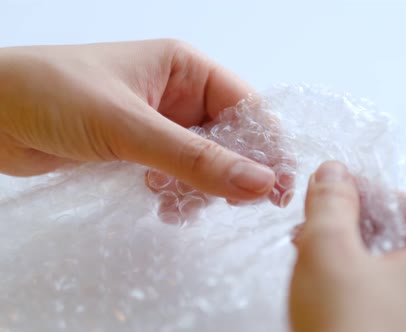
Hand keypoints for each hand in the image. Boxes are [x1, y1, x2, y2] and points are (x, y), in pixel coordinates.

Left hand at [0, 39, 275, 201]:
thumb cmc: (51, 94)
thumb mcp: (131, 126)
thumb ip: (196, 159)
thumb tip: (260, 182)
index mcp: (185, 68)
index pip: (246, 107)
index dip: (266, 147)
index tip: (278, 186)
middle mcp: (177, 94)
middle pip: (230, 138)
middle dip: (233, 172)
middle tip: (236, 205)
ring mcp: (158, 123)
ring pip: (204, 161)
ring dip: (201, 187)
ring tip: (180, 204)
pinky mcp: (138, 149)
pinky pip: (176, 175)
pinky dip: (177, 193)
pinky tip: (164, 206)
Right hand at [289, 161, 405, 331]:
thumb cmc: (349, 326)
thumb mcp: (329, 249)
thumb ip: (332, 202)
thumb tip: (333, 173)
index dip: (367, 195)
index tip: (332, 197)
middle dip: (356, 230)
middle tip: (316, 231)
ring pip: (399, 275)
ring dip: (356, 261)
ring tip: (315, 264)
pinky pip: (397, 307)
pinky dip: (365, 294)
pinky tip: (333, 299)